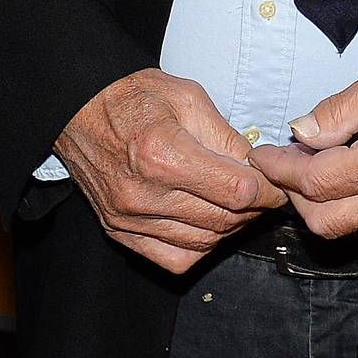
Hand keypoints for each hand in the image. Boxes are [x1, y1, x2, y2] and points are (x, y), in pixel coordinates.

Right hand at [54, 68, 285, 274]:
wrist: (81, 109)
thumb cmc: (133, 98)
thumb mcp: (188, 97)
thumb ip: (226, 136)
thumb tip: (258, 167)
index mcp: (161, 153)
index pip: (235, 190)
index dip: (267, 190)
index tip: (275, 183)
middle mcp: (142, 192)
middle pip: (222, 219)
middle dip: (254, 209)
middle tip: (262, 193)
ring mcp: (128, 217)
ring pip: (203, 243)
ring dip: (230, 229)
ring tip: (237, 205)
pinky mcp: (119, 231)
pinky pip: (173, 259)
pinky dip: (199, 248)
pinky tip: (206, 225)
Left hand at [250, 58, 357, 241]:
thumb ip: (339, 108)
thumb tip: (301, 131)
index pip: (316, 181)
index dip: (281, 169)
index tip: (264, 155)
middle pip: (324, 220)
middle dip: (294, 195)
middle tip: (285, 162)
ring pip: (347, 228)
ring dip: (320, 203)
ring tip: (314, 166)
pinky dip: (349, 206)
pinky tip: (347, 176)